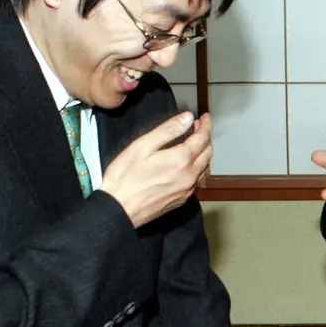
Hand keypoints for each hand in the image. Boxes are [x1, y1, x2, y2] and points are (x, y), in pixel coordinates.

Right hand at [98, 112, 211, 227]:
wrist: (118, 209)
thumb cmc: (124, 177)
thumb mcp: (142, 146)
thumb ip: (167, 130)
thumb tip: (187, 118)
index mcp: (181, 160)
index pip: (202, 138)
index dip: (205, 125)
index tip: (204, 117)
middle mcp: (189, 176)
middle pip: (208, 153)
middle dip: (205, 137)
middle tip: (195, 128)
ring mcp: (187, 190)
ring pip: (204, 168)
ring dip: (203, 153)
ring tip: (192, 143)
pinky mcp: (181, 200)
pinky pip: (197, 180)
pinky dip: (197, 168)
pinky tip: (187, 165)